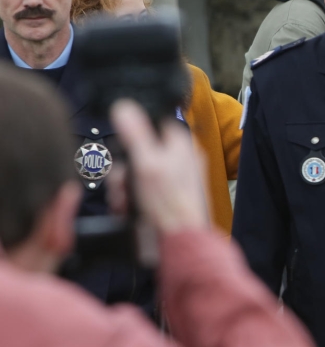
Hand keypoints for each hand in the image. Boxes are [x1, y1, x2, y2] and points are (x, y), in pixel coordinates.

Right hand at [110, 100, 208, 233]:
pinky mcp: (164, 198)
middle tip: (122, 183)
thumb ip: (136, 134)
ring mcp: (172, 180)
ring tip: (124, 201)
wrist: (181, 240)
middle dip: (124, 168)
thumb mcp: (147, 164)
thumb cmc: (170, 204)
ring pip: (137, 172)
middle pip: (140, 150)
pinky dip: (129, 200)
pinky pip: (141, 191)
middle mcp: (179, 160)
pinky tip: (127, 209)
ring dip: (123, 187)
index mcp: (181, 145)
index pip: (155, 123)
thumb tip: (124, 106)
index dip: (134, 132)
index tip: (122, 146)